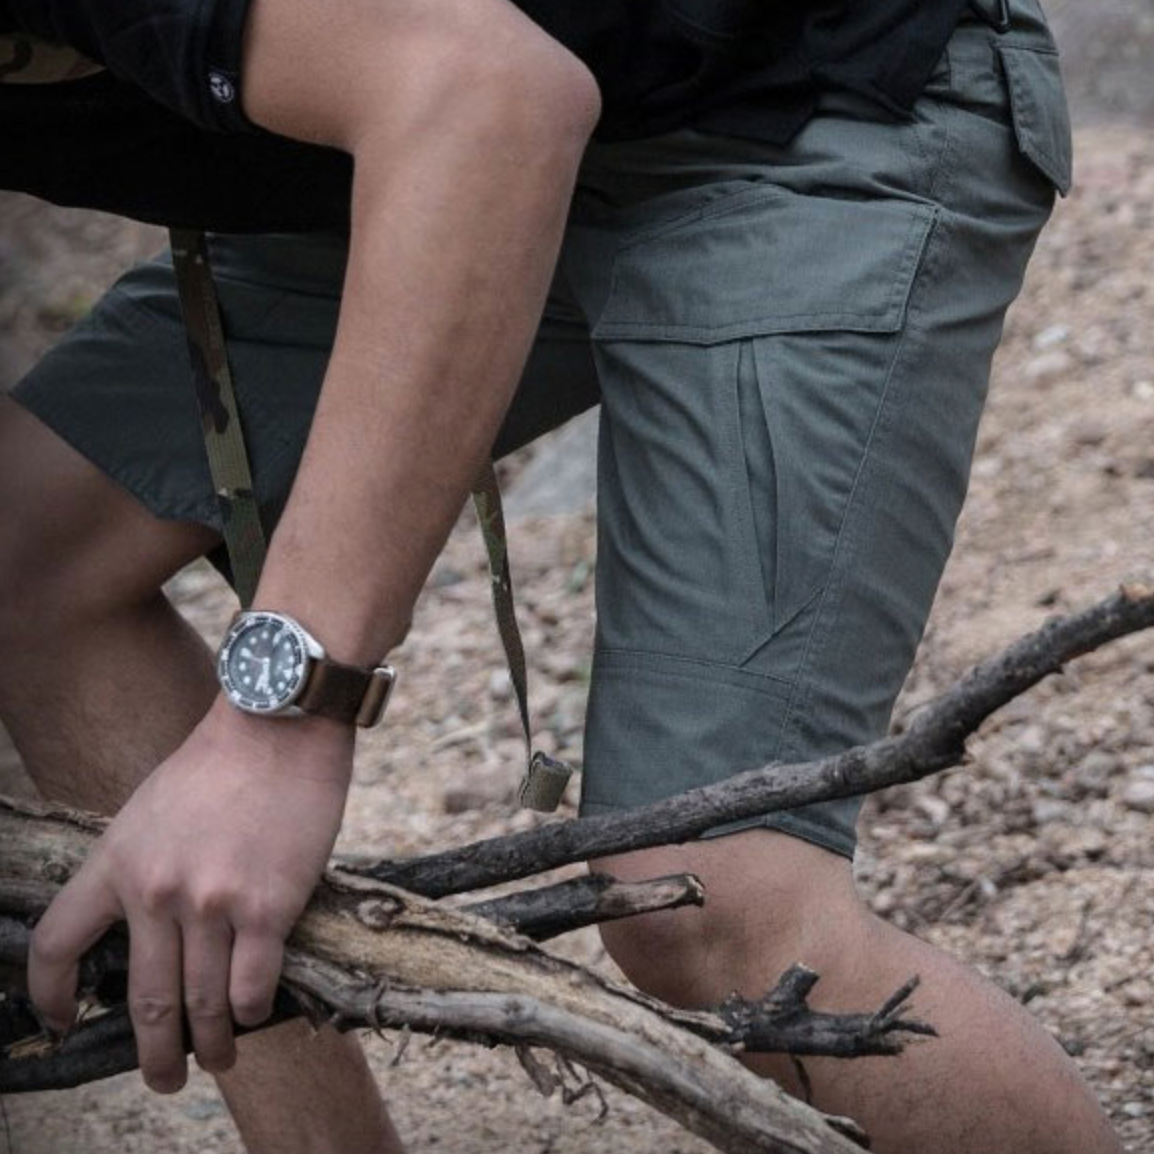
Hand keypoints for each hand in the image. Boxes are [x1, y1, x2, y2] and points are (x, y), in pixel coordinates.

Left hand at [28, 698, 354, 1090]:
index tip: (66, 1020)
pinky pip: (253, 985)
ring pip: (202, 1004)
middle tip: (164, 1080)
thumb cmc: (222, 761)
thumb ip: (144, 867)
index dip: (51, 995)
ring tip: (221, 1057)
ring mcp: (212, 904)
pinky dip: (255, 1009)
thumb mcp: (151, 808)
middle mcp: (157, 891)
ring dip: (213, 1043)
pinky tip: (259, 1012)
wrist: (279, 726)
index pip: (57, 944)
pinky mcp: (268, 907)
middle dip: (153, 1055)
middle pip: (144, 1000)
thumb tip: (155, 927)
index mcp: (117, 862)